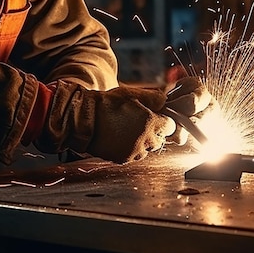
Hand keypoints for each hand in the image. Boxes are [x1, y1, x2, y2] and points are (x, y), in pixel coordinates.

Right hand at [35, 79, 208, 163]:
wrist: (83, 118)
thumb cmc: (106, 104)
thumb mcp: (131, 94)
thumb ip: (153, 97)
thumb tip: (165, 100)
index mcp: (149, 122)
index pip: (170, 126)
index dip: (162, 120)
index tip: (156, 117)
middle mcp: (144, 139)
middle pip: (159, 139)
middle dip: (153, 132)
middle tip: (139, 122)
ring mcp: (134, 151)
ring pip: (147, 149)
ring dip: (142, 141)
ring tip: (127, 130)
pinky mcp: (123, 159)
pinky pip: (134, 156)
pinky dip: (130, 148)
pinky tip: (120, 138)